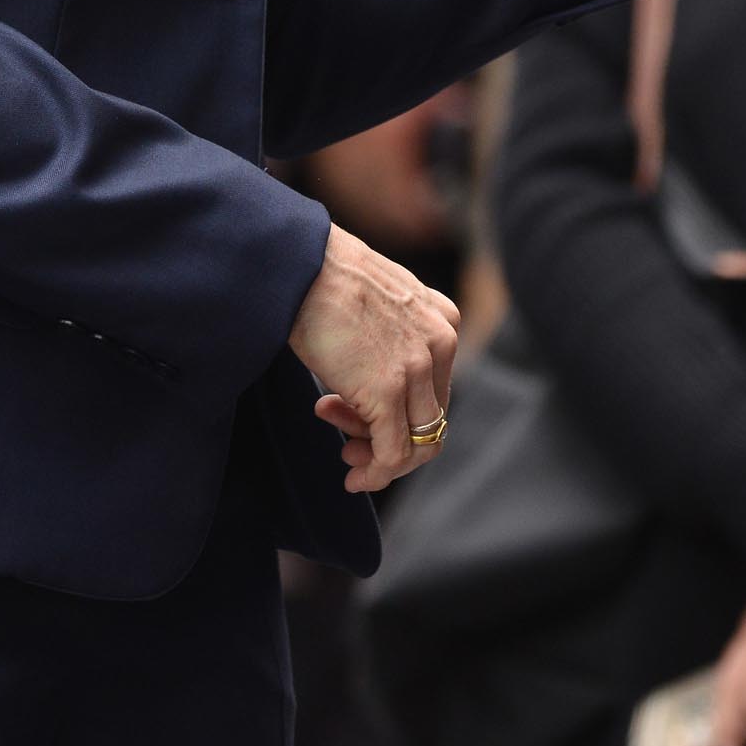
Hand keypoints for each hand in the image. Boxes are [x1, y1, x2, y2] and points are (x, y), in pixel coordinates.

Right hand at [289, 225, 460, 490]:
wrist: (302, 266)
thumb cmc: (324, 278)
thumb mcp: (380, 301)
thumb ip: (396, 333)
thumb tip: (379, 376)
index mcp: (444, 319)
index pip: (437, 389)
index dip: (402, 414)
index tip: (364, 421)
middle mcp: (442, 344)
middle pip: (431, 419)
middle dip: (391, 439)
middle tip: (351, 446)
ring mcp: (417, 369)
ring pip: (418, 443)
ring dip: (379, 458)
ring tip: (343, 452)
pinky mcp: (388, 393)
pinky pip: (393, 455)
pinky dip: (375, 475)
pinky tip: (352, 479)